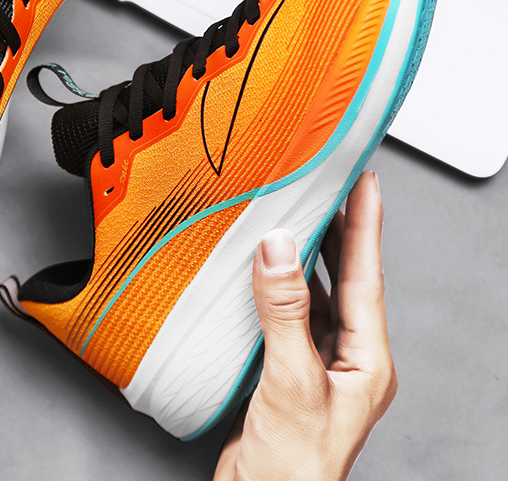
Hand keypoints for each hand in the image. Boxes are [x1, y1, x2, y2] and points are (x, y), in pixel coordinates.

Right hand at [213, 171, 396, 480]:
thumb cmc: (295, 468)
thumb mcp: (291, 381)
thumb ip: (285, 313)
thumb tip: (279, 250)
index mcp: (367, 360)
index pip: (368, 276)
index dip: (366, 224)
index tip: (364, 182)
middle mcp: (348, 359)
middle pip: (348, 280)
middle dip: (340, 232)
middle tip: (329, 188)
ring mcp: (319, 365)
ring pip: (319, 296)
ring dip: (308, 257)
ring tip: (298, 218)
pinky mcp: (289, 371)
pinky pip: (290, 315)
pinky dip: (279, 288)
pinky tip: (265, 273)